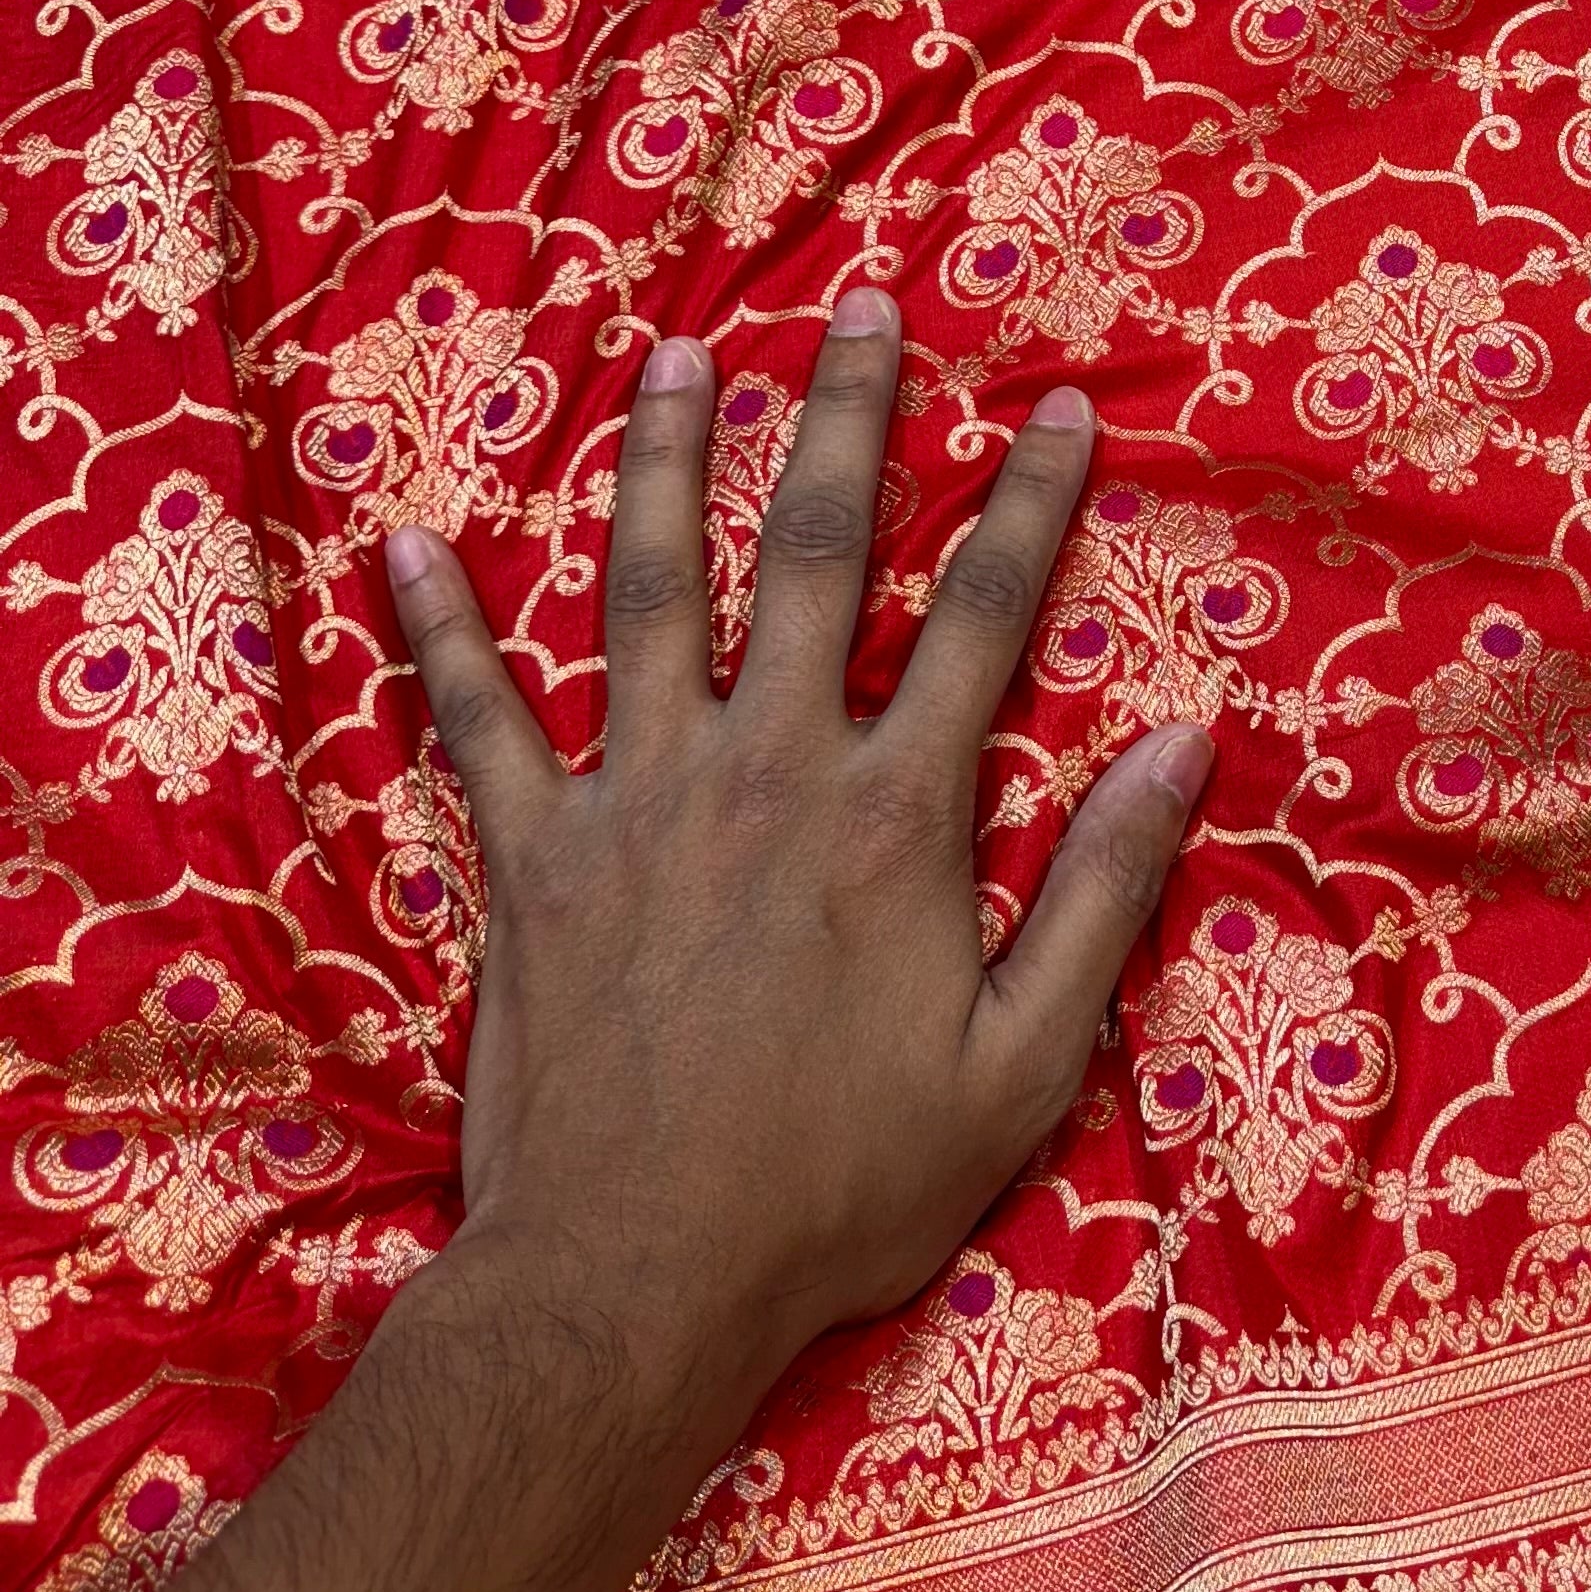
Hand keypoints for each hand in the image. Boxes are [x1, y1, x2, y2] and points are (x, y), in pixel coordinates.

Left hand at [384, 291, 1205, 1442]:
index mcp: (897, 816)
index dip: (1032, 508)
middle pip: (819, 558)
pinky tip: (407, 547)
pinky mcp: (532, 859)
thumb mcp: (1022, 1064)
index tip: (1063, 411)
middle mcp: (769, 770)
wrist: (636, 1278)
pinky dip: (441, 632)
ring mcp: (639, 801)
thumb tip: (1182, 747)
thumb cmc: (843, 1186)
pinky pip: (476, 720)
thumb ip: (1103, 896)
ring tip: (681, 358)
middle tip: (865, 312)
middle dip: (851, 422)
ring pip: (653, 592)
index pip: (983, 621)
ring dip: (670, 465)